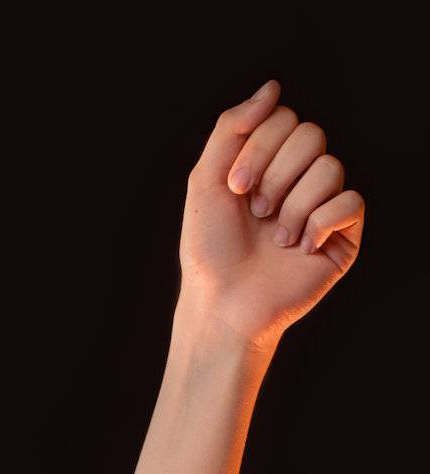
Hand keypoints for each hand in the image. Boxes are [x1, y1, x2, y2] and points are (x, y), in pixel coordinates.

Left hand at [177, 79, 364, 354]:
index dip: (260, 148)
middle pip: (312, 134)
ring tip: (275, 237)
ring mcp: (323, 205)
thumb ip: (232, 127)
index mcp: (270, 162)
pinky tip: (300, 249)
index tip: (235, 187)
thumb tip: (272, 87)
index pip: (286, 118)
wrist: (223, 304)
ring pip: (330, 167)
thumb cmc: (210, 250)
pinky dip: (320, 223)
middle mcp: (299, 178)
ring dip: (293, 205)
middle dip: (276, 174)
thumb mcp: (206, 180)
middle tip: (255, 211)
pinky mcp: (343, 235)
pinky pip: (350, 201)